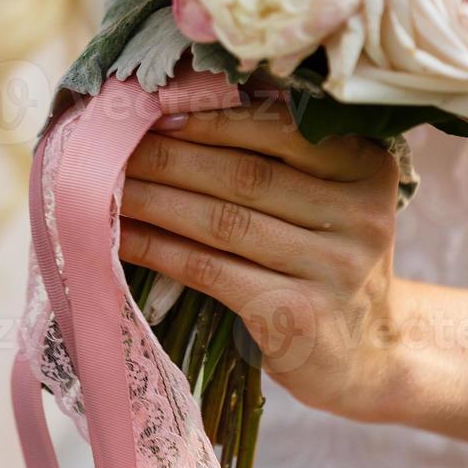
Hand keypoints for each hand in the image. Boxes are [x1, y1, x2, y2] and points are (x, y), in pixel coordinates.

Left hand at [116, 98, 404, 422]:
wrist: (369, 355)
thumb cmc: (324, 262)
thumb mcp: (325, 203)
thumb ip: (273, 162)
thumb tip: (167, 121)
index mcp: (365, 167)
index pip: (277, 129)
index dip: (208, 119)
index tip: (151, 112)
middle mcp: (359, 214)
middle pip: (243, 174)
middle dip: (168, 157)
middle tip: (108, 146)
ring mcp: (334, 268)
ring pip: (222, 220)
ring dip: (152, 200)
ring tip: (99, 186)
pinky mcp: (297, 316)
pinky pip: (210, 270)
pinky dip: (159, 249)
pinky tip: (121, 237)